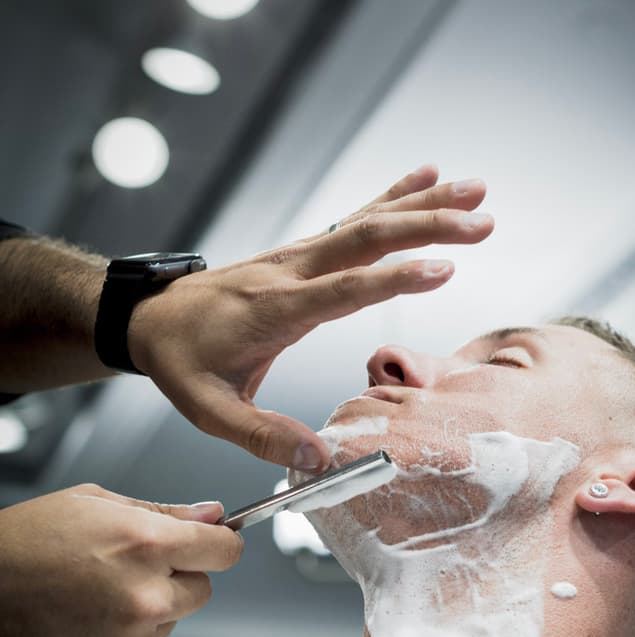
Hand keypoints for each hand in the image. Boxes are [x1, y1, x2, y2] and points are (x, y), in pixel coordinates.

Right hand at [0, 485, 242, 636]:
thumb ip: (162, 511)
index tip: (211, 543)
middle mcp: (145, 596)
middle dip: (177, 578)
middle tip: (128, 568)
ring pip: (171, 623)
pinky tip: (86, 622)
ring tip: (94, 594)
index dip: (218, 543)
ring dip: (148, 611)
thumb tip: (211, 514)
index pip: (225, 550)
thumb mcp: (91, 503)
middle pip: (203, 590)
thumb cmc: (21, 545)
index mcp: (145, 545)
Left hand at [127, 164, 492, 471]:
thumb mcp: (209, 412)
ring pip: (367, 221)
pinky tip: (426, 177)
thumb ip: (262, 436)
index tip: (443, 269)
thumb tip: (315, 459)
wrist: (149, 318)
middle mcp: (291, 272)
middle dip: (429, 227)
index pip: (342, 290)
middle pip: (366, 239)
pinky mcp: (303, 253)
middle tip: (483, 222)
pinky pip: (354, 219)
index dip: (392, 279)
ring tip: (476, 189)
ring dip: (424, 204)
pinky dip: (393, 196)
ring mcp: (298, 255)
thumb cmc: (181, 364)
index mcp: (274, 310)